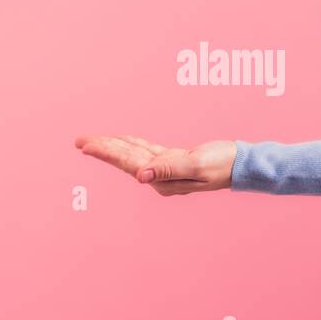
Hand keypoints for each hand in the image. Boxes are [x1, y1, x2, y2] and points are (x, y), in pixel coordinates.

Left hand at [74, 134, 235, 195]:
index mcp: (162, 179)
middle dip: (103, 149)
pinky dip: (132, 144)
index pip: (128, 163)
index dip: (106, 152)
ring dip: (113, 146)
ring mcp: (165, 170)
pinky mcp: (173, 160)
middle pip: (125, 159)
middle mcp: (160, 178)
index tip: (85, 145)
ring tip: (92, 141)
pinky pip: (146, 150)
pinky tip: (123, 140)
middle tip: (79, 141)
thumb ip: (168, 170)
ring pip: (133, 154)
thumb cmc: (222, 165)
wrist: (241, 165)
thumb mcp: (196, 165)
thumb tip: (140, 176)